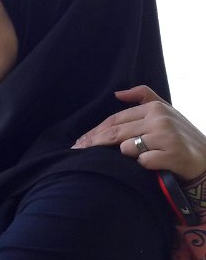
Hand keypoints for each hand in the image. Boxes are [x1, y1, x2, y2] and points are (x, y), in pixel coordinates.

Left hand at [73, 86, 205, 181]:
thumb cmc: (182, 137)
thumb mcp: (167, 111)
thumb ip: (144, 97)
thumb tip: (117, 93)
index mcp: (155, 108)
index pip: (115, 120)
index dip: (95, 132)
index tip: (79, 141)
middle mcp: (160, 119)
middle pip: (115, 133)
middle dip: (94, 143)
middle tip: (77, 151)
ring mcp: (166, 136)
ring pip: (127, 148)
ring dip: (128, 156)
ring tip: (142, 158)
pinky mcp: (172, 154)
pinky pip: (142, 162)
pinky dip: (144, 166)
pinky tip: (154, 166)